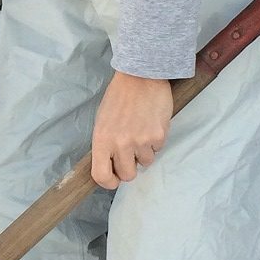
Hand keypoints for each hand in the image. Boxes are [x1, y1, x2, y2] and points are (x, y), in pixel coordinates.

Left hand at [91, 72, 172, 189]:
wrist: (141, 76)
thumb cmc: (118, 97)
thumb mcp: (102, 121)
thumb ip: (105, 144)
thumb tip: (109, 164)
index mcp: (102, 139)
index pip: (101, 175)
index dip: (108, 182)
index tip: (113, 180)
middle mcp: (120, 143)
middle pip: (128, 175)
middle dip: (130, 168)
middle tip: (130, 154)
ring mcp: (140, 141)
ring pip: (145, 162)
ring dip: (144, 152)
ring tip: (141, 131)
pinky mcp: (158, 136)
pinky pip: (158, 149)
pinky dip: (155, 141)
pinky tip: (150, 123)